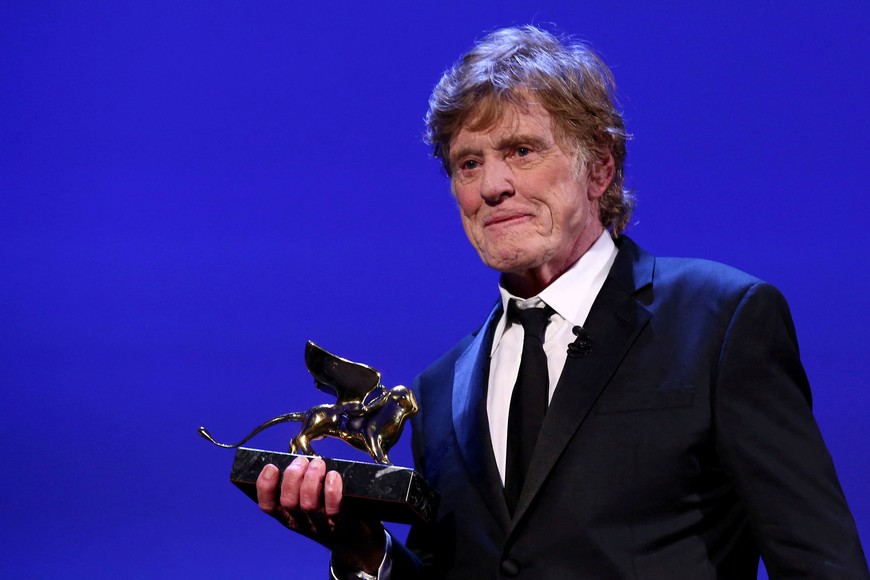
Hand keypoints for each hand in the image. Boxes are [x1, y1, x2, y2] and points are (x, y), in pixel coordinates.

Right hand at [256, 456, 385, 572]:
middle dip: (293, 476)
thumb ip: (300, 485)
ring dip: (311, 479)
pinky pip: (333, 509)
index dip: (265, 486)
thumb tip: (298, 459)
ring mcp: (321, 526)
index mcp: (289, 516)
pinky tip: (333, 475)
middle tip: (302, 460)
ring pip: (308, 504)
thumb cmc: (330, 513)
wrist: (356, 541)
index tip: (271, 467)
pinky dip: (332, 490)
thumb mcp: (309, 502)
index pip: (268, 506)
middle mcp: (302, 523)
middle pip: (288, 502)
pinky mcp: (341, 525)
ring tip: (318, 463)